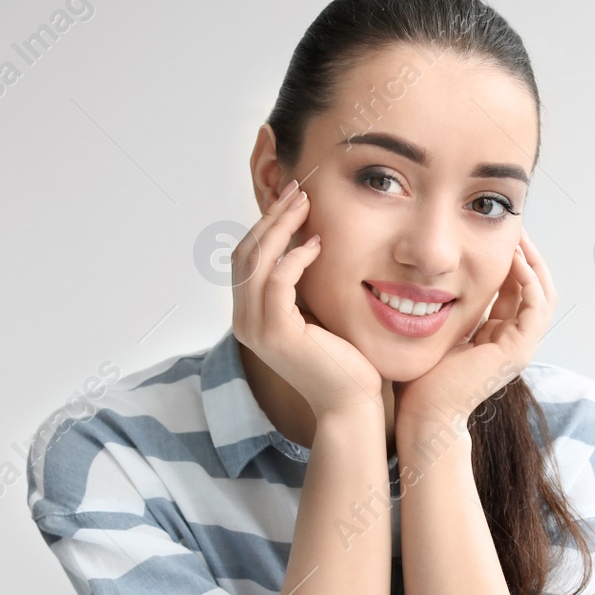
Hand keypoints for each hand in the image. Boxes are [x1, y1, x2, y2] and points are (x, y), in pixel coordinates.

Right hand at [231, 180, 382, 416]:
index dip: (265, 226)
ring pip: (256, 262)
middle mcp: (244, 323)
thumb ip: (300, 285)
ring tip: (305, 204)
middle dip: (270, 218)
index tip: (291, 200)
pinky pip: (278, 281)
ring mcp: (257, 330)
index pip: (245, 260)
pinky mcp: (277, 334)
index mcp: (250, 317)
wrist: (350, 403)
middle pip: (244, 254)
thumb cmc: (341, 360)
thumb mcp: (314, 313)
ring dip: (281, 227)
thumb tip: (305, 243)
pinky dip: (295, 257)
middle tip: (298, 191)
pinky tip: (317, 245)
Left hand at [395, 228, 556, 431]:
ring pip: (542, 294)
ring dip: (532, 261)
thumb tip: (430, 270)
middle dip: (527, 254)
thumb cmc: (420, 376)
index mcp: (497, 334)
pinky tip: (513, 258)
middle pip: (535, 287)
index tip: (497, 230)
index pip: (515, 287)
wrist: (424, 412)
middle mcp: (514, 340)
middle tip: (514, 225)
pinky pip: (536, 306)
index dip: (510, 257)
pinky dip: (528, 280)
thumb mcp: (436, 326)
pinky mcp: (519, 351)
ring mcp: (521, 347)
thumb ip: (445, 303)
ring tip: (518, 235)